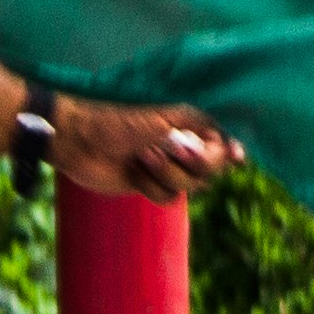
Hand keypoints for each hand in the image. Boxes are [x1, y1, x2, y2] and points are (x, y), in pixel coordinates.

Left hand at [49, 98, 238, 204]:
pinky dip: (151, 186)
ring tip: (140, 156)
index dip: (229, 151)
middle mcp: (181, 145)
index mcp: (189, 123)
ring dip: (166, 173)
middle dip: (190, 162)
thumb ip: (203, 126)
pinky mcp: (149, 184)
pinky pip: (168, 198)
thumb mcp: (166, 115)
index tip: (234, 156)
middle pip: (211, 169)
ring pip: (190, 186)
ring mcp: (166, 166)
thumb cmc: (119, 117)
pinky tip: (133, 171)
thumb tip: (234, 147)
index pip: (223, 141)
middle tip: (166, 146)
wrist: (78, 139)